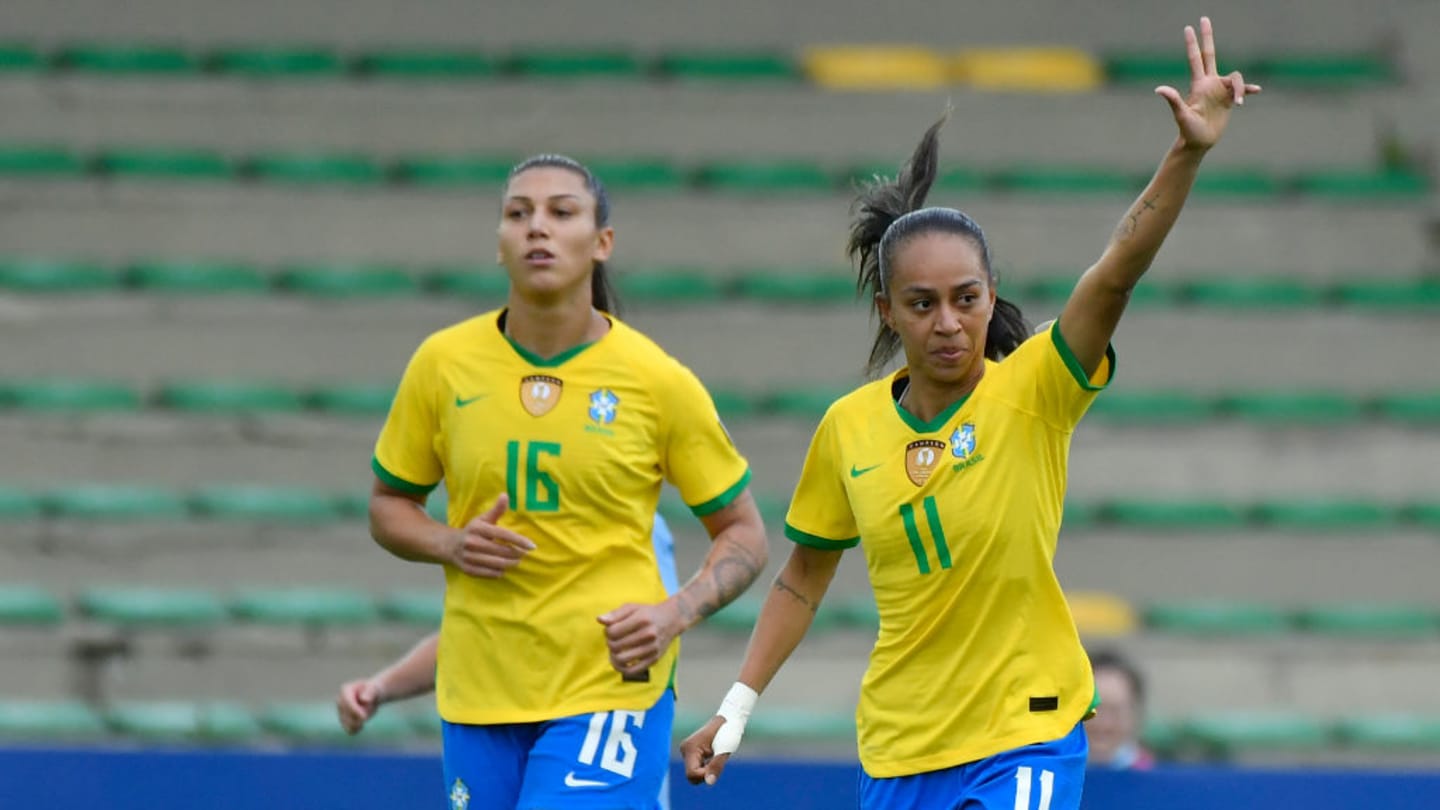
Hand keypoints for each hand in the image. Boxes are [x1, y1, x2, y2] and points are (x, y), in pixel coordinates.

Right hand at [336, 677, 382, 733]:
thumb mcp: (374, 689)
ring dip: (358, 724)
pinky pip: (349, 730)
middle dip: (358, 717)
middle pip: (346, 715)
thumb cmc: (373, 690)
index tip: (365, 718)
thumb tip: (364, 700)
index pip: (347, 703)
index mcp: (345, 691)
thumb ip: (370, 693)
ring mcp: (340, 712)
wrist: (372, 696)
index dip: (355, 711)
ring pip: (347, 724)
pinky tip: (362, 726)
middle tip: (367, 714)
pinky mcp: (344, 721)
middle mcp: (340, 701)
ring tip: (365, 717)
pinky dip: (356, 730)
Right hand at [447, 494, 536, 577]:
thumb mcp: (483, 519)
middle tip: (524, 554)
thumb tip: (505, 495)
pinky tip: (503, 568)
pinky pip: (489, 574)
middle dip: (516, 554)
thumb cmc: (472, 531)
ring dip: (511, 563)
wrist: (449, 545)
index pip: (503, 534)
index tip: (532, 546)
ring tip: (516, 561)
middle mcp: (472, 542)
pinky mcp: (468, 570)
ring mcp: (469, 557)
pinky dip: (499, 572)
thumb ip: (496, 510)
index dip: (519, 540)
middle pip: (502, 551)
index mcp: (478, 528)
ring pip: (497, 564)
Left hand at [597, 601, 682, 677]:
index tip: (611, 630)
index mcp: (641, 619)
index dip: (607, 631)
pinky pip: (632, 671)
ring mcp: (652, 648)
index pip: (612, 631)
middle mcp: (648, 634)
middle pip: (615, 646)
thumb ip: (615, 614)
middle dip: (610, 643)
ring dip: (613, 656)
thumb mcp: (632, 607)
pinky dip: (621, 668)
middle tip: (614, 640)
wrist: (671, 620)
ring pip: (621, 659)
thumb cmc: (648, 613)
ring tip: (616, 650)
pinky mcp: (654, 659)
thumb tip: (600, 620)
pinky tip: (619, 661)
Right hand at [680, 716, 733, 785]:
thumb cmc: (728, 732)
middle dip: (705, 774)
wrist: (729, 719)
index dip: (705, 775)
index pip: (692, 774)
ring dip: (706, 770)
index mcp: (690, 748)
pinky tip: (713, 756)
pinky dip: (706, 767)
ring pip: (694, 773)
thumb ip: (716, 766)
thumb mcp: (724, 750)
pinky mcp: (691, 752)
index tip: (717, 765)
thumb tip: (709, 782)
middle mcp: (685, 749)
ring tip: (716, 756)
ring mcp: (687, 751)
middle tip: (718, 761)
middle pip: (691, 776)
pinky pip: (696, 768)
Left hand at [1155, 17, 1261, 152]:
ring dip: (1240, 88)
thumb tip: (1159, 89)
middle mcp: (1209, 83)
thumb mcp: (1182, 115)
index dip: (1193, 43)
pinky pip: (1242, 90)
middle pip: (1210, 54)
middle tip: (1205, 18)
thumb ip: (1174, 100)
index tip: (1189, 27)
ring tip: (1238, 103)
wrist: (1198, 143)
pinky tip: (1256, 91)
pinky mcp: (1228, 100)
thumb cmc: (1188, 131)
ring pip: (1234, 77)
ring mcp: (1219, 91)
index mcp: (1198, 84)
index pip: (1195, 58)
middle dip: (1208, 37)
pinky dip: (1248, 90)